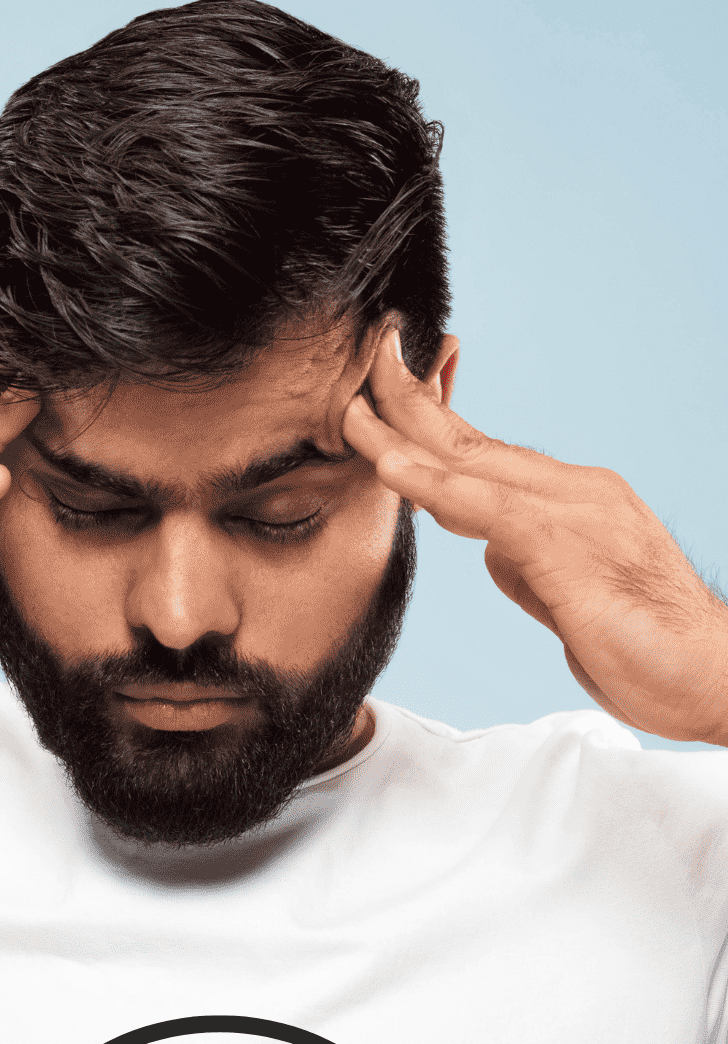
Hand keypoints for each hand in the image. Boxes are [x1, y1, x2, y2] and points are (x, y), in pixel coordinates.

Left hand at [343, 329, 727, 744]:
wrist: (713, 678)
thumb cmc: (650, 652)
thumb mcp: (570, 604)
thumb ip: (529, 570)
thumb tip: (493, 554)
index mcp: (575, 502)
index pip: (488, 456)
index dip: (434, 426)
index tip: (386, 402)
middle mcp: (577, 492)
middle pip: (473, 442)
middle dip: (410, 405)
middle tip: (362, 366)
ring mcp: (576, 513)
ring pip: (471, 464)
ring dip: (403, 437)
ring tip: (352, 412)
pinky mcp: (569, 547)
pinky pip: (486, 507)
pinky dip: (433, 483)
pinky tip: (390, 466)